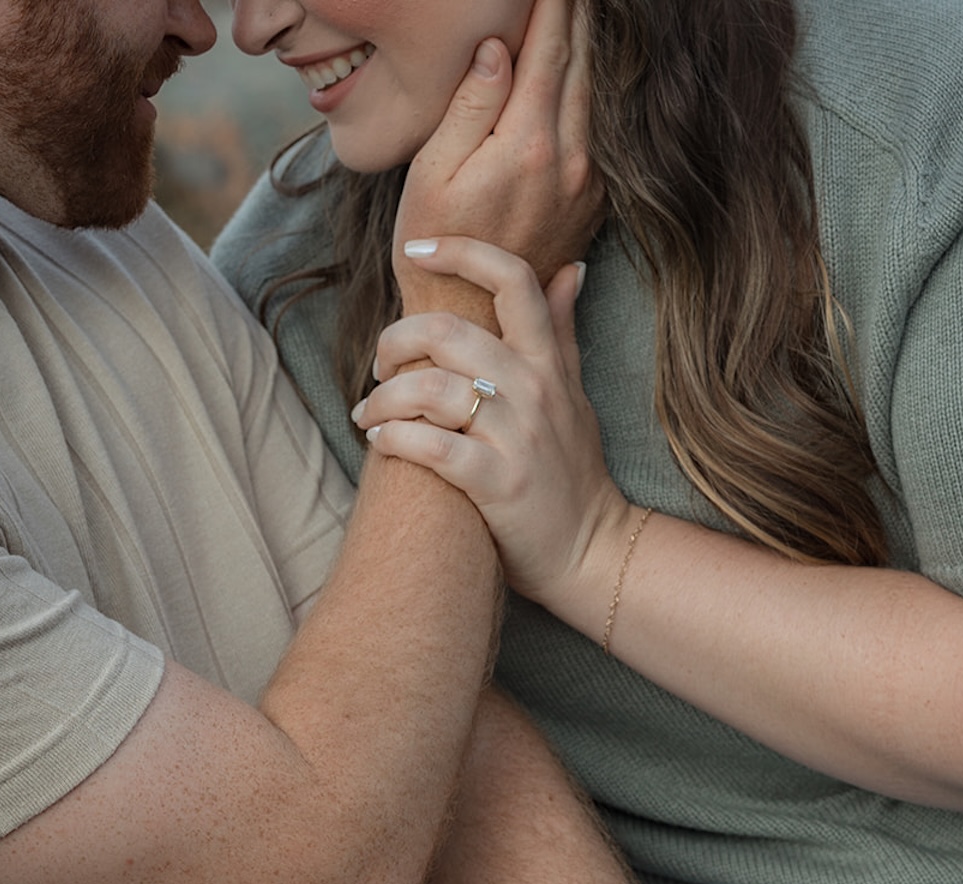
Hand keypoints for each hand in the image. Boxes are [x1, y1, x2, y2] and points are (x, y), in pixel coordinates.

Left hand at [357, 235, 635, 615]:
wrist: (592, 552)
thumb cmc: (573, 475)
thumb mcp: (575, 396)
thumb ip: (563, 333)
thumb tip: (569, 270)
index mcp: (547, 363)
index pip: (511, 279)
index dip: (461, 252)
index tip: (417, 252)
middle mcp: (534, 391)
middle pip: (447, 333)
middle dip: (395, 341)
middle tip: (379, 365)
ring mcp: (516, 438)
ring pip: (430, 389)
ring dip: (384, 398)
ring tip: (370, 415)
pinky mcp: (498, 484)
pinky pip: (431, 446)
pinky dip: (394, 439)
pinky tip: (382, 443)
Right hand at [393, 0, 601, 327]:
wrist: (471, 323)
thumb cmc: (435, 247)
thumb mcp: (432, 172)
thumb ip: (470, 105)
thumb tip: (501, 45)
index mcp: (529, 145)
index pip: (549, 48)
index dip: (553, 2)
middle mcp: (571, 162)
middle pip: (581, 64)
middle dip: (577, 15)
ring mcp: (588, 186)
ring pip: (595, 95)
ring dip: (587, 48)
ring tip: (580, 11)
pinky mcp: (593, 204)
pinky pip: (598, 132)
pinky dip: (591, 92)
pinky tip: (581, 71)